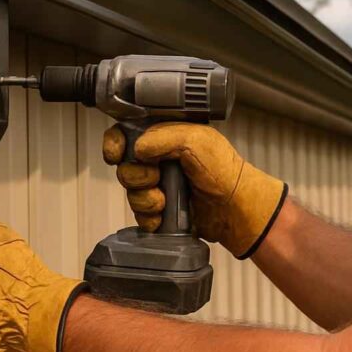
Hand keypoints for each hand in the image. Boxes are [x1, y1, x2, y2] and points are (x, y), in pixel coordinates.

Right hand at [103, 122, 287, 258]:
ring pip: (131, 192)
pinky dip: (149, 218)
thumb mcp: (196, 141)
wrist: (236, 208)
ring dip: (145, 200)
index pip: (126, 132)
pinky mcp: (162, 209)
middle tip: (156, 179)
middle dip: (137, 177)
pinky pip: (140, 215)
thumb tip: (136, 149)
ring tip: (164, 202)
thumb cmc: (224, 170)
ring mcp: (160, 184)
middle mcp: (160, 157)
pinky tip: (164, 217)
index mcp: (166, 134)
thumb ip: (162, 138)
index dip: (115, 144)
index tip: (117, 155)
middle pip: (125, 165)